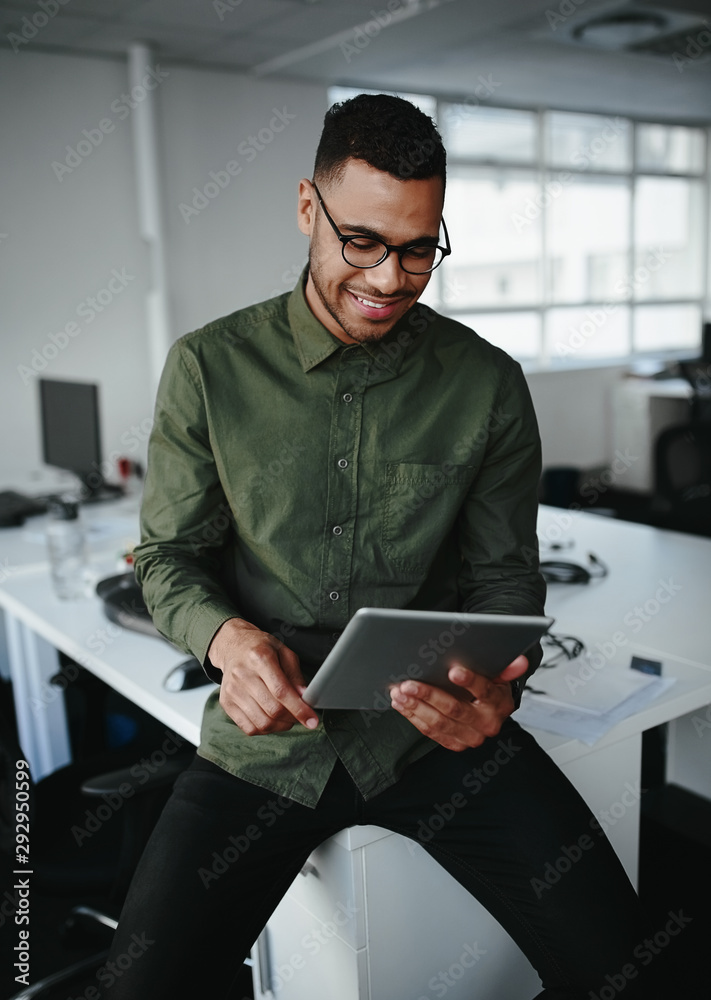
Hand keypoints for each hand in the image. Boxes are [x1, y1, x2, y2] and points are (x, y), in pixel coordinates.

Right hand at [208, 618, 318, 735]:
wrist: (233, 647)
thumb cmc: (262, 649)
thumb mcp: (284, 652)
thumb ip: (295, 675)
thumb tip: (305, 698)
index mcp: (259, 658)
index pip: (281, 691)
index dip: (299, 709)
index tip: (312, 721)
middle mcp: (242, 675)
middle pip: (272, 709)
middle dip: (292, 718)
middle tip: (301, 716)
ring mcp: (232, 690)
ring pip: (262, 722)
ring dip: (280, 726)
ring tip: (287, 718)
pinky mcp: (226, 703)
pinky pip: (249, 728)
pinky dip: (265, 729)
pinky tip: (272, 720)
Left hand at [389, 655, 527, 750]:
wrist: (491, 713)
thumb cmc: (491, 688)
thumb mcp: (501, 676)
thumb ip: (508, 668)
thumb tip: (520, 661)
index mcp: (499, 704)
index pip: (485, 691)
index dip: (470, 681)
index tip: (453, 670)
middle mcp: (487, 724)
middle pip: (455, 709)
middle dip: (430, 695)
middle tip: (409, 683)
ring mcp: (470, 737)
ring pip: (439, 723)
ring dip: (416, 707)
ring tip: (399, 693)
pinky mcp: (455, 744)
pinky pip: (431, 732)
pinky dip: (413, 717)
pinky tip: (401, 704)